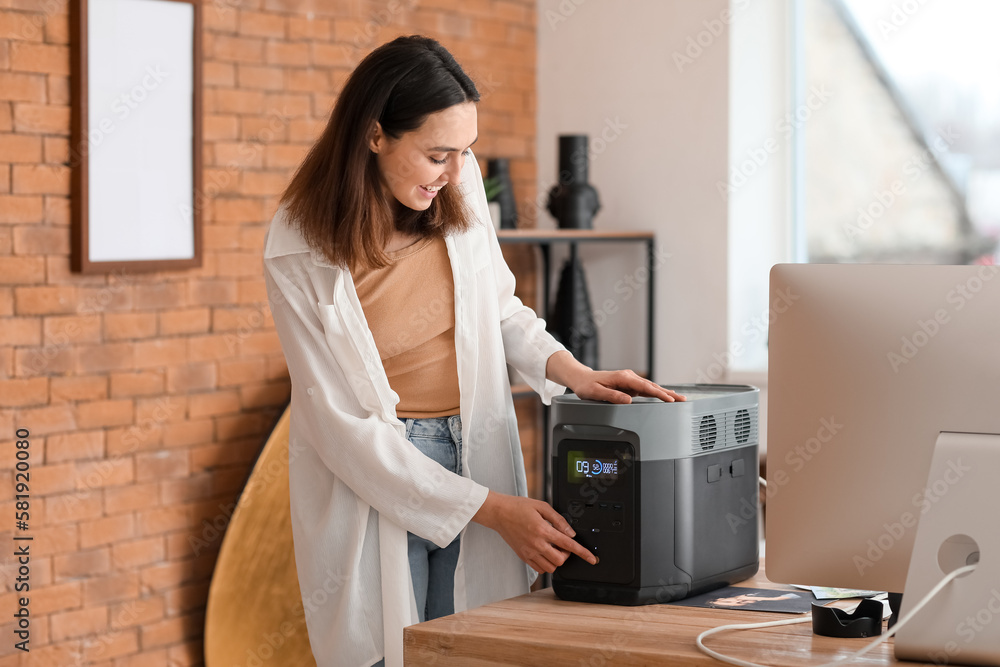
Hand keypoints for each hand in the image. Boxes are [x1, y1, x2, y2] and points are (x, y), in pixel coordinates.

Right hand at [471, 490, 597, 572]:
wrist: (499, 513)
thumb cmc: (519, 507)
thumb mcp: (542, 506)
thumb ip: (559, 520)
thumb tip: (571, 533)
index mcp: (543, 530)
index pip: (568, 545)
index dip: (583, 553)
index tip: (592, 559)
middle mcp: (536, 544)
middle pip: (560, 560)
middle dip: (567, 554)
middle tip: (563, 545)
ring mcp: (529, 552)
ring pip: (551, 567)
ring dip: (557, 560)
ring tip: (553, 549)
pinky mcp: (523, 556)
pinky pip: (540, 569)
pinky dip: (546, 564)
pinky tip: (545, 553)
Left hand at [572, 368, 685, 403]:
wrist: (581, 378)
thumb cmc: (587, 386)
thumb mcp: (596, 393)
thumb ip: (612, 396)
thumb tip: (628, 400)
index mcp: (622, 378)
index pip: (645, 387)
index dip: (659, 394)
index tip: (670, 399)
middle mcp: (628, 377)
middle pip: (652, 386)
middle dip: (668, 393)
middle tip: (682, 400)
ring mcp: (629, 381)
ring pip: (650, 387)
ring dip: (665, 393)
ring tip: (678, 399)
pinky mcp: (629, 385)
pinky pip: (645, 389)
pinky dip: (656, 393)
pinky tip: (665, 396)